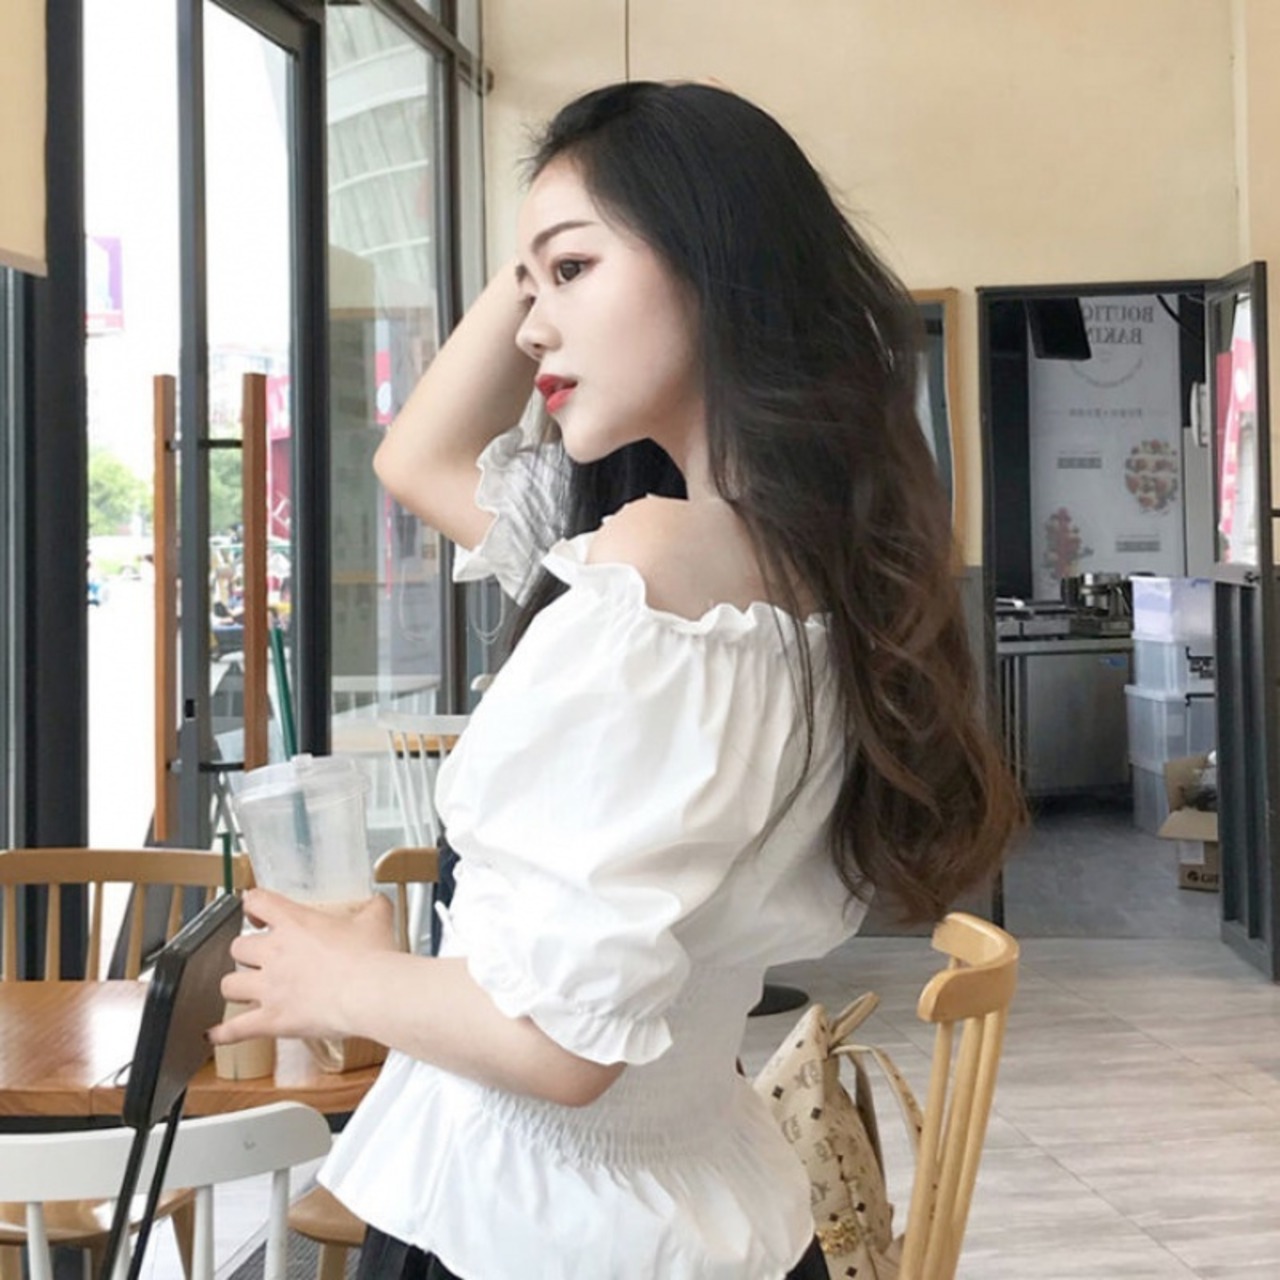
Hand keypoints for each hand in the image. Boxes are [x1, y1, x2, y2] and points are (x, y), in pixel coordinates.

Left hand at [208, 888, 395, 1045]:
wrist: (371, 992)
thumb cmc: (372, 958)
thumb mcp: (376, 919)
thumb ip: (372, 907)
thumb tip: (378, 903)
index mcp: (295, 923)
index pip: (258, 902)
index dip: (253, 905)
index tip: (256, 911)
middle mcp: (275, 952)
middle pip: (237, 946)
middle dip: (247, 952)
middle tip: (260, 957)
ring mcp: (270, 988)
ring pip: (229, 984)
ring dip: (236, 986)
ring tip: (245, 989)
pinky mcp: (272, 1019)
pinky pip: (236, 1029)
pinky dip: (223, 1033)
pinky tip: (214, 1035)